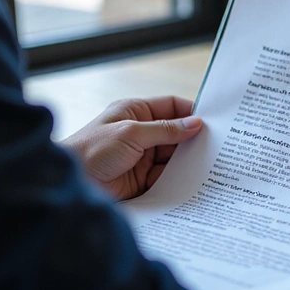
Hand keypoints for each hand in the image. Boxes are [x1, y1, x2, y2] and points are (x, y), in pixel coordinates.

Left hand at [61, 96, 202, 199]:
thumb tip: (195, 123)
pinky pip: (165, 176)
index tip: (214, 121)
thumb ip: (165, 130)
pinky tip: (193, 182)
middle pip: (175, 133)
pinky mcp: (141, 178)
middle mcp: (140, 132)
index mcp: (135, 112)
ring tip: (211, 164)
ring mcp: (141, 156)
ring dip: (187, 161)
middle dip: (193, 139)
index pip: (170, 107)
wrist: (71, 182)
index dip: (191, 112)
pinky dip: (178, 179)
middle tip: (218, 146)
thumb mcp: (131, 133)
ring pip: (173, 156)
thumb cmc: (91, 150)